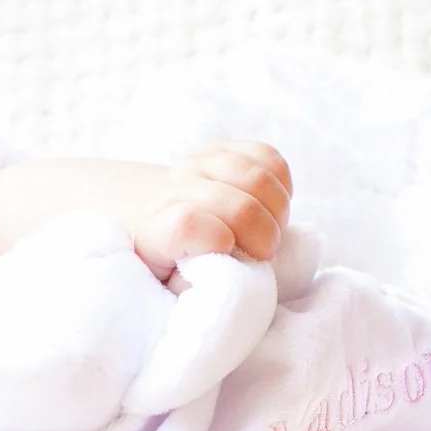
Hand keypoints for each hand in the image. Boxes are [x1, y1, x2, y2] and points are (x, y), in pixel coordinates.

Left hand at [128, 141, 292, 278]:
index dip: (216, 239)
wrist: (149, 212)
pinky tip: (271, 204)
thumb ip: (193, 283)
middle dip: (265, 237)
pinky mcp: (225, 148)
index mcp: (156, 231)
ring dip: (278, 212)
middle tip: (264, 253)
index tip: (228, 251)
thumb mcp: (170, 283)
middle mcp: (175, 190)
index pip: (186, 225)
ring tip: (271, 229)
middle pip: (238, 206)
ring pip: (258, 179)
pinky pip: (269, 157)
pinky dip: (281, 185)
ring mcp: (200, 163)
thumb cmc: (168, 259)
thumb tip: (229, 281)